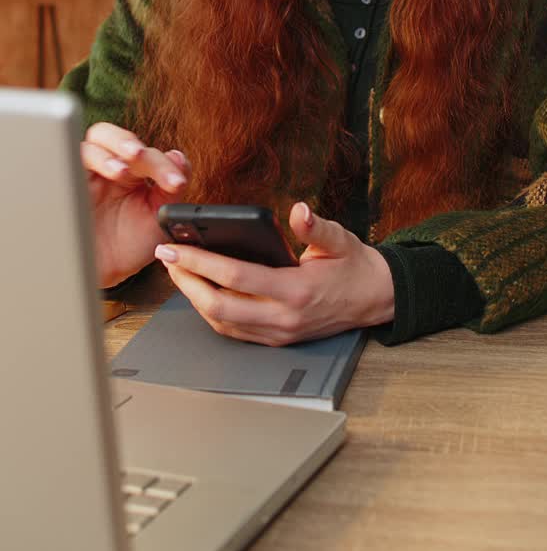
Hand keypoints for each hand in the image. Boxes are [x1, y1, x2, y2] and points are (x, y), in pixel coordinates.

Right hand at [81, 122, 189, 287]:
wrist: (104, 274)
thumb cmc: (130, 245)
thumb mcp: (158, 217)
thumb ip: (171, 188)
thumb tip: (177, 156)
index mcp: (133, 171)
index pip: (147, 153)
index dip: (163, 163)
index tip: (176, 183)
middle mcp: (110, 167)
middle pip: (114, 136)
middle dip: (128, 143)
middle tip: (140, 155)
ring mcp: (88, 174)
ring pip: (94, 141)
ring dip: (111, 150)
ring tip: (124, 170)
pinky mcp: (70, 185)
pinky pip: (73, 161)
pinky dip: (93, 161)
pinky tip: (111, 173)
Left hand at [153, 202, 395, 344]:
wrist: (376, 299)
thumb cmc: (355, 267)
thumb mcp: (340, 240)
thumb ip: (317, 227)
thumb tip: (298, 211)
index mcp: (296, 291)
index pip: (236, 277)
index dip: (200, 262)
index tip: (176, 247)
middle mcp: (283, 318)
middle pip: (218, 307)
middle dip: (186, 282)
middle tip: (167, 258)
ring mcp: (278, 333)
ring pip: (221, 323)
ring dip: (194, 298)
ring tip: (178, 272)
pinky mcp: (276, 339)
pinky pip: (233, 331)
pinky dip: (211, 313)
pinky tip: (200, 292)